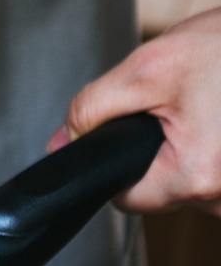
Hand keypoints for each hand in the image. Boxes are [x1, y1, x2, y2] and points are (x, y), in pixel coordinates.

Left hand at [48, 6, 220, 215]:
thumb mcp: (148, 67)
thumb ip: (93, 109)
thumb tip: (62, 142)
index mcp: (197, 175)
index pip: (127, 198)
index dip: (117, 163)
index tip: (133, 132)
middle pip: (165, 191)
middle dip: (161, 150)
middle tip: (184, 105)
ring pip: (196, 184)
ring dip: (194, 148)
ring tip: (210, 105)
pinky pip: (220, 175)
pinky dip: (217, 149)